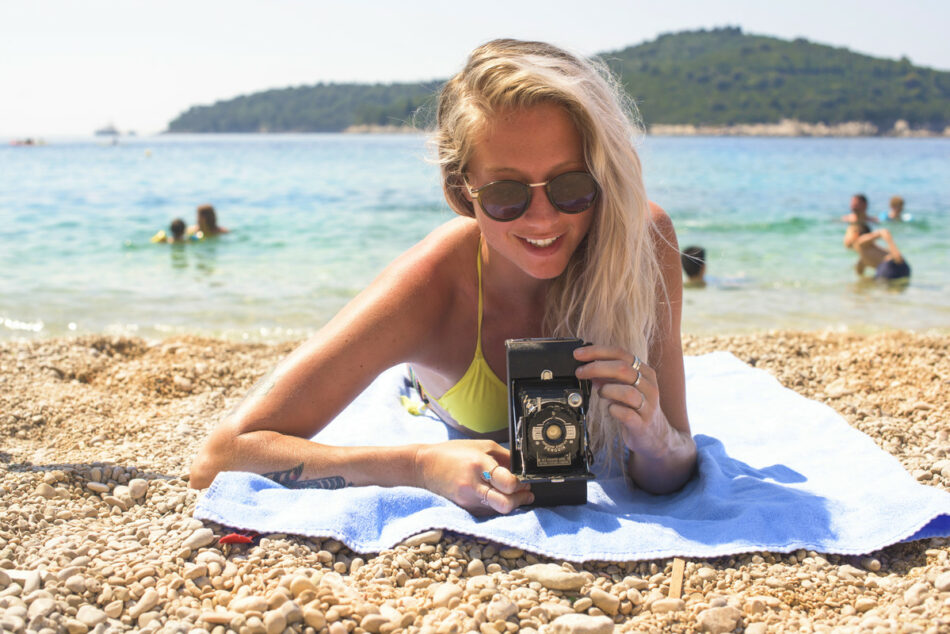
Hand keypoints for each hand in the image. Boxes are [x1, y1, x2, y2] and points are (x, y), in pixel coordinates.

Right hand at [414, 440, 533, 514]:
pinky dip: (498, 504)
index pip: (509, 483)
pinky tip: (498, 495)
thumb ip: (505, 457)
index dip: (521, 484)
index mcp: (479, 465)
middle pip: (507, 504)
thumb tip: (523, 469)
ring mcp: (468, 500)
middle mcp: (473, 485)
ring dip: (512, 503)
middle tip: (525, 492)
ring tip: (513, 493)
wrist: (424, 467)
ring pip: (500, 510)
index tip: (524, 480)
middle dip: (520, 500)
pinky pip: (490, 510)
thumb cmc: (453, 453)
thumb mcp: (482, 446)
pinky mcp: (466, 508)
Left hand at [574, 344, 674, 458]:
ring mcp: (648, 406)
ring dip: (606, 390)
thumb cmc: (636, 406)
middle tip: (580, 372)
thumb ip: (608, 376)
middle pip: (622, 369)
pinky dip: (613, 410)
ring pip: (627, 392)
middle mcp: (649, 386)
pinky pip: (627, 414)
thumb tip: (586, 365)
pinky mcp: (642, 424)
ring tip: (600, 393)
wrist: (654, 435)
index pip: (621, 353)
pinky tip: (610, 409)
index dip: (597, 351)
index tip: (578, 354)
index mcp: (645, 372)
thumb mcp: (624, 386)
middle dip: (596, 368)